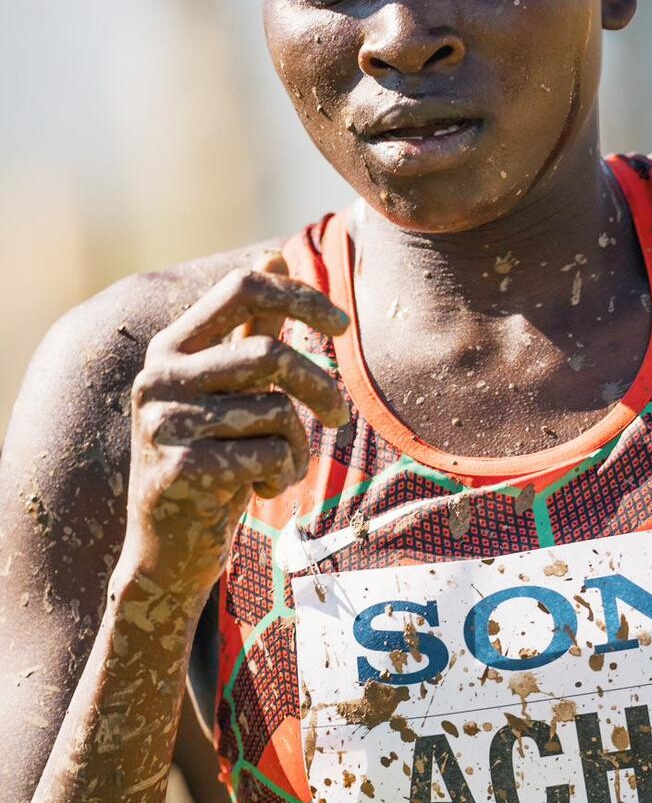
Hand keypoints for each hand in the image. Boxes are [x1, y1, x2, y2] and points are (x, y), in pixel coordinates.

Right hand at [122, 254, 348, 606]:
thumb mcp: (226, 391)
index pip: (242, 289)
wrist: (167, 548)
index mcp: (170, 348)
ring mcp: (166, 424)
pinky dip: (282, 474)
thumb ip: (249, 330)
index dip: (301, 296)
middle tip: (339, 418)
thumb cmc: (209, 460)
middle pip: (271, 355)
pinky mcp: (182, 470)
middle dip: (321, 387)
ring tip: (278, 467)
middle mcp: (158, 378)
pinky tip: (259, 490)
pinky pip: (269, 455)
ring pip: (276, 411)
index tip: (342, 325)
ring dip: (297, 446)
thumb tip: (274, 254)